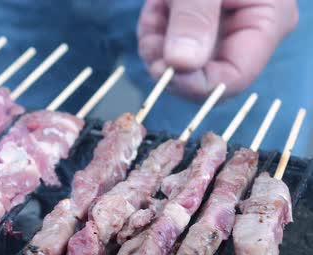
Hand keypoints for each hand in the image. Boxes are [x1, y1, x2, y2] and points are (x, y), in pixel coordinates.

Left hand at [138, 0, 297, 98]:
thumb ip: (194, 17)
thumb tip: (182, 65)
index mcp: (267, 20)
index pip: (233, 78)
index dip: (195, 84)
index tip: (161, 68)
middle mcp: (248, 31)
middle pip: (204, 75)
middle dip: (170, 62)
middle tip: (150, 37)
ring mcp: (224, 28)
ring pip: (184, 63)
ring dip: (159, 45)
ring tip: (155, 12)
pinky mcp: (201, 24)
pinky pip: (175, 44)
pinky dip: (157, 32)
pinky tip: (155, 8)